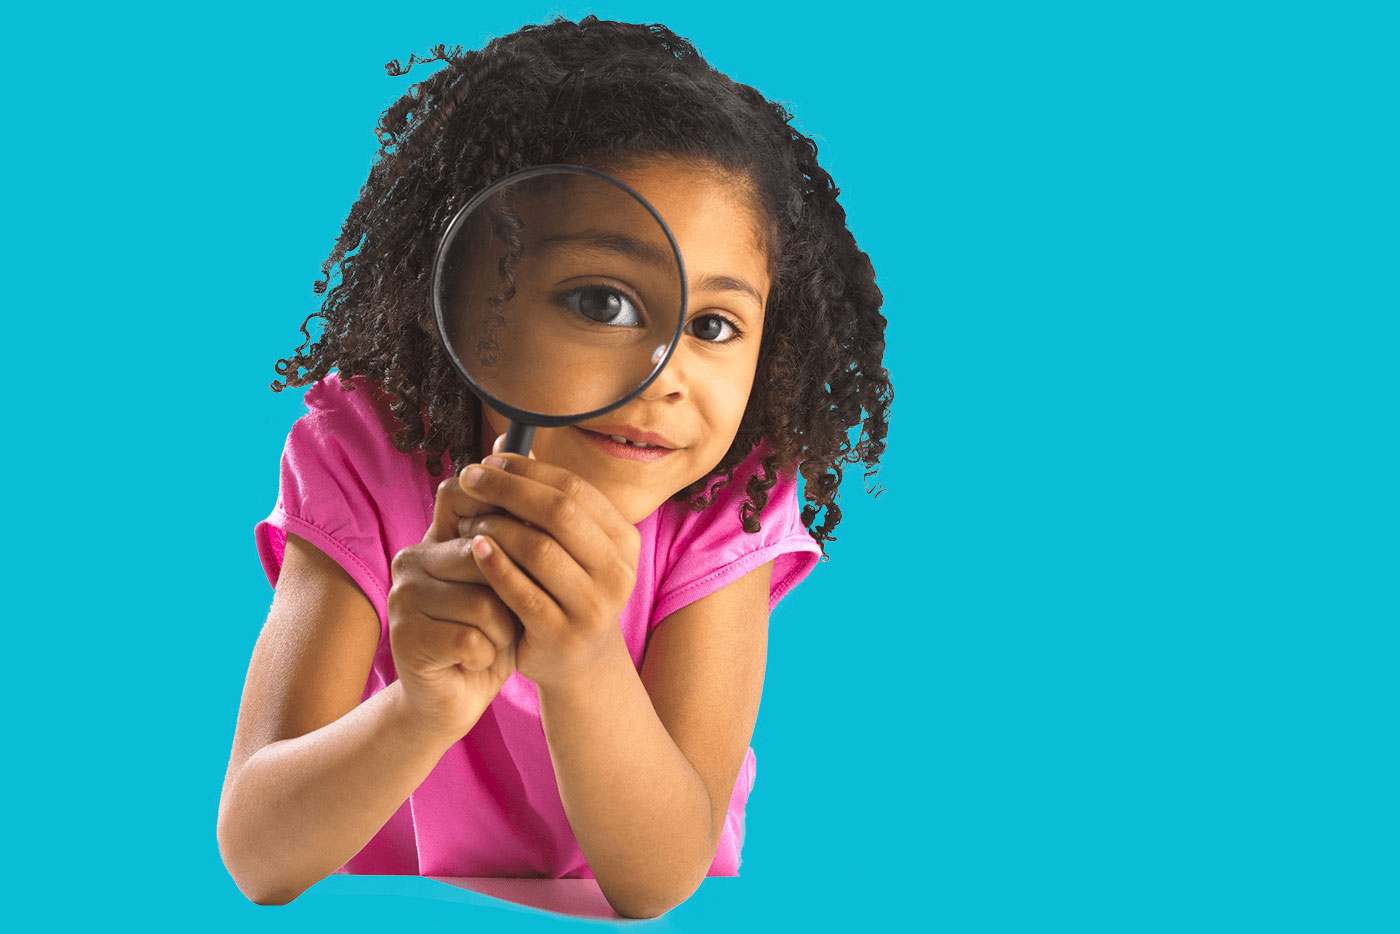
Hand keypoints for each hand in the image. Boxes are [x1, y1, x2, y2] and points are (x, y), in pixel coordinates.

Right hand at [386, 464, 519, 739]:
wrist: (450, 699)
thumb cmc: (487, 636)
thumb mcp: (504, 588)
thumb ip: (515, 550)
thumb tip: (557, 507)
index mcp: (433, 539)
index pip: (481, 517)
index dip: (514, 538)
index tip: (534, 565)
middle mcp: (411, 560)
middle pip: (487, 560)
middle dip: (513, 596)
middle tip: (509, 621)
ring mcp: (403, 597)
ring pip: (483, 602)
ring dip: (502, 631)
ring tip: (490, 643)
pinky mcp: (406, 637)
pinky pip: (470, 639)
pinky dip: (487, 656)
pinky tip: (476, 662)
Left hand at [458, 451, 641, 691]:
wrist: (578, 663)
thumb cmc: (564, 590)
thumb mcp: (567, 546)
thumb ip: (542, 498)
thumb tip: (503, 441)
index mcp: (624, 540)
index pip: (574, 488)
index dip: (528, 469)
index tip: (489, 460)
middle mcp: (618, 571)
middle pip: (558, 512)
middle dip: (508, 489)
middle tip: (469, 479)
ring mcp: (593, 606)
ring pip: (538, 549)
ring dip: (495, 526)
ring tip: (467, 519)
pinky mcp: (562, 634)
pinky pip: (521, 590)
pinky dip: (494, 565)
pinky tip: (472, 549)